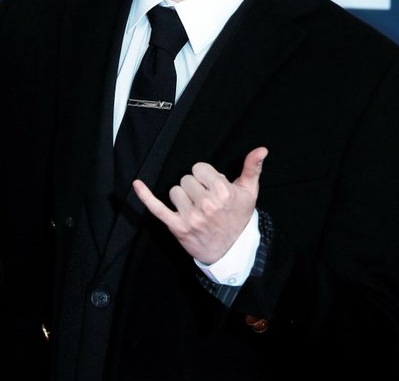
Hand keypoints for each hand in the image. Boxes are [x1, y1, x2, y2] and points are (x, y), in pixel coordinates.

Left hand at [132, 147, 267, 263]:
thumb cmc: (238, 217)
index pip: (199, 168)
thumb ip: (253, 168)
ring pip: (175, 190)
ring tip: (195, 207)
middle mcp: (206, 204)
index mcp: (223, 192)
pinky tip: (136, 184)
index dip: (205, 175)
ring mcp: (191, 217)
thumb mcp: (249, 192)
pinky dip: (145, 196)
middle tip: (205, 200)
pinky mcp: (177, 227)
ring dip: (182, 197)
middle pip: (187, 178)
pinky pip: (157, 208)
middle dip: (195, 186)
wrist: (231, 250)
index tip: (212, 186)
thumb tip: (262, 149)